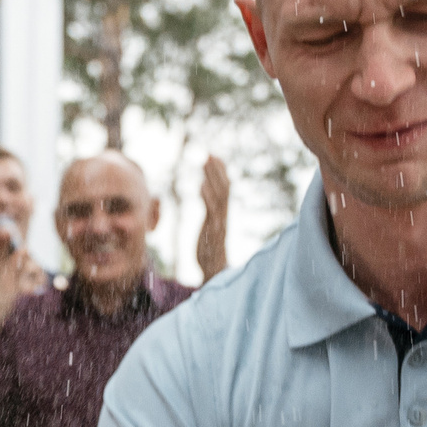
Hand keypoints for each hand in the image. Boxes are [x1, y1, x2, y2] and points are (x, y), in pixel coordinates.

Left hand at [195, 154, 229, 282]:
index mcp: (223, 215)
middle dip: (217, 170)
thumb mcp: (208, 228)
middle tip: (208, 153)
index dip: (221, 172)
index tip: (214, 156)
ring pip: (219, 195)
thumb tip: (204, 189)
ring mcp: (219, 223)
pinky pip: (211, 210)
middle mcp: (223, 216)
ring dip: (212, 177)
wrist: (215, 273)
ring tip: (205, 162)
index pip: (225, 188)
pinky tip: (201, 185)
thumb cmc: (210, 252)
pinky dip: (207, 196)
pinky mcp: (212, 231)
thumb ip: (209, 210)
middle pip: (224, 188)